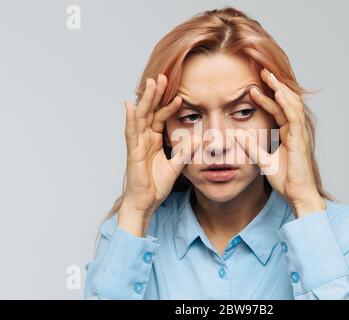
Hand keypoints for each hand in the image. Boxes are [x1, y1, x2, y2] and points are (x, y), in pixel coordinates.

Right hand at [120, 74, 200, 232]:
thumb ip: (184, 152)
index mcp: (153, 141)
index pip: (160, 118)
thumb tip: (198, 139)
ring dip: (145, 100)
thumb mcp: (176, 166)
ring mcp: (136, 144)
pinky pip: (130, 133)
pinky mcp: (132, 153)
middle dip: (155, 94)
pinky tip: (130, 105)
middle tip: (162, 77)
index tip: (179, 94)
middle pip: (149, 112)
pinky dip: (130, 119)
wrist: (146, 203)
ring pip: (140, 117)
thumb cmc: (156, 185)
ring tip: (150, 83)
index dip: (168, 105)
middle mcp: (143, 139)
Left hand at [234, 68, 324, 217]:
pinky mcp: (300, 139)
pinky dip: (286, 103)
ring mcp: (300, 133)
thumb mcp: (264, 161)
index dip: (266, 98)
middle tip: (261, 71)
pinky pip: (294, 116)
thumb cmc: (286, 180)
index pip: (278, 110)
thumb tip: (237, 136)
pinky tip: (277, 92)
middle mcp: (295, 130)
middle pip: (286, 102)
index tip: (252, 87)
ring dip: (280, 88)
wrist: (298, 195)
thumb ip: (252, 148)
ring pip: (292, 104)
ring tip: (267, 75)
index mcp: (288, 134)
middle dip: (275, 86)